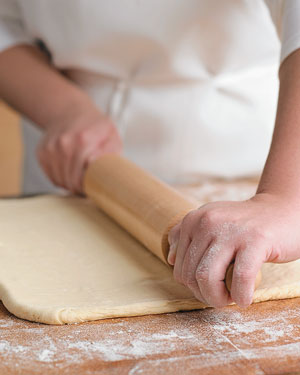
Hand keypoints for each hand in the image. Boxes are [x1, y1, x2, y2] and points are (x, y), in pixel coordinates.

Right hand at [37, 110, 121, 192]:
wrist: (70, 111)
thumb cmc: (95, 127)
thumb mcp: (111, 136)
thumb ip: (110, 152)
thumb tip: (99, 167)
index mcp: (83, 140)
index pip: (82, 176)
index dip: (89, 186)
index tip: (94, 187)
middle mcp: (63, 144)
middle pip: (70, 180)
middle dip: (80, 189)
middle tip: (88, 188)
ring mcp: (50, 148)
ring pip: (59, 180)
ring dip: (70, 185)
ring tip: (80, 181)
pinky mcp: (41, 152)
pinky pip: (51, 176)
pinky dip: (60, 179)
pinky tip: (70, 173)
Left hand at [168, 193, 299, 307]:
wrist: (281, 211)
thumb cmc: (244, 224)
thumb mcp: (210, 221)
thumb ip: (187, 236)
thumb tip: (171, 259)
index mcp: (194, 220)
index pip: (179, 266)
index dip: (192, 285)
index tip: (208, 287)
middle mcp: (208, 222)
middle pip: (190, 274)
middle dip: (204, 294)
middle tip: (221, 296)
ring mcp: (231, 230)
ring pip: (207, 277)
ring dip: (217, 298)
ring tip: (230, 298)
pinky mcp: (255, 240)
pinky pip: (240, 278)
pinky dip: (241, 295)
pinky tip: (245, 299)